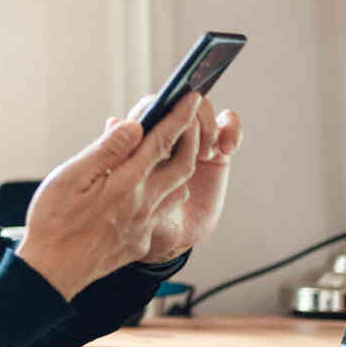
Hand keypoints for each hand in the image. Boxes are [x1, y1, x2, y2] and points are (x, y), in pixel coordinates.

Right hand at [15, 93, 204, 298]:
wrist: (51, 272)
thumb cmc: (53, 222)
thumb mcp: (70, 178)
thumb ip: (106, 151)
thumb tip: (132, 125)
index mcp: (126, 183)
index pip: (162, 141)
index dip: (179, 116)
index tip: (190, 96)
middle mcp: (143, 204)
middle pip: (183, 165)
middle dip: (191, 137)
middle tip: (190, 118)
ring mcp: (144, 225)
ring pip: (178, 190)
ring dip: (182, 167)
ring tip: (173, 151)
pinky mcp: (140, 241)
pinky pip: (164, 213)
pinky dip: (166, 193)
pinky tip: (151, 189)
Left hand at [110, 94, 243, 263]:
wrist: (160, 240)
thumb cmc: (127, 217)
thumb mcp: (114, 192)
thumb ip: (113, 156)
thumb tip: (114, 121)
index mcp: (137, 140)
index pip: (151, 108)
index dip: (166, 106)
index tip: (182, 111)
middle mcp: (164, 137)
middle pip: (181, 106)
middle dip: (193, 117)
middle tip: (194, 145)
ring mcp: (190, 143)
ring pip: (204, 113)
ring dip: (210, 125)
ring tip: (206, 153)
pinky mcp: (214, 153)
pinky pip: (228, 130)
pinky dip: (232, 131)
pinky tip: (227, 149)